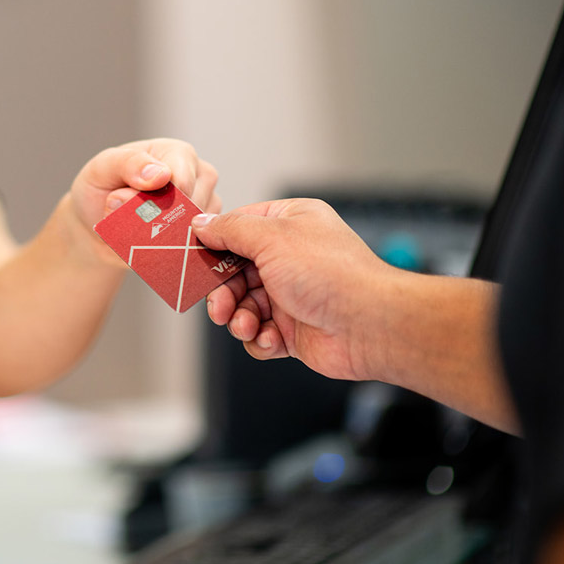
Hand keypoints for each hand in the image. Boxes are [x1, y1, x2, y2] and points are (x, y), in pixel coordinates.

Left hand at [69, 138, 220, 265]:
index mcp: (179, 154)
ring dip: (154, 235)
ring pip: (189, 233)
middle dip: (153, 218)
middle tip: (124, 213)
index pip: (184, 179)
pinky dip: (158, 250)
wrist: (94, 223)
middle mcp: (199, 180)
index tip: (129, 201)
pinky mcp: (197, 239)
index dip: (158, 197)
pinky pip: (184, 252)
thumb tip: (160, 174)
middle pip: (189, 208)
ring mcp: (201, 211)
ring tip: (132, 224)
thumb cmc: (101, 186)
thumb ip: (129, 163)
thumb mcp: (104, 166)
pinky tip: (144, 239)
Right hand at [191, 198, 394, 381]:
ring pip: (243, 306)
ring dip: (239, 318)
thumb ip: (230, 230)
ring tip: (247, 325)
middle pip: (234, 272)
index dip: (214, 244)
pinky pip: (258, 334)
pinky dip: (258, 338)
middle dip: (223, 292)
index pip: (238, 228)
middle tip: (219, 307)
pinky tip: (271, 338)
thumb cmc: (332, 274)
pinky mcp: (293, 329)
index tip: (193, 258)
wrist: (369, 325)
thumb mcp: (272, 238)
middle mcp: (290, 257)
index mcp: (290, 224)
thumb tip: (202, 224)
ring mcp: (291, 294)